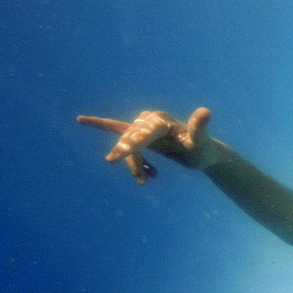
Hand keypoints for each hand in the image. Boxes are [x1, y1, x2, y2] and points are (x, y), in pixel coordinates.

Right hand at [76, 107, 217, 183]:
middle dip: (132, 161)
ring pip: (128, 147)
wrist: (202, 152)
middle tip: (141, 179)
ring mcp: (144, 126)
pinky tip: (86, 124)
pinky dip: (102, 127)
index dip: (128, 147)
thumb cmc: (202, 149)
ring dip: (135, 166)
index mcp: (161, 121)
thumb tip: (205, 111)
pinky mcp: (141, 133)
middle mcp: (150, 119)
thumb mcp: (201, 142)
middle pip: (131, 142)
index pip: (141, 135)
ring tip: (147, 181)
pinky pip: (117, 129)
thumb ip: (198, 128)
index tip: (111, 160)